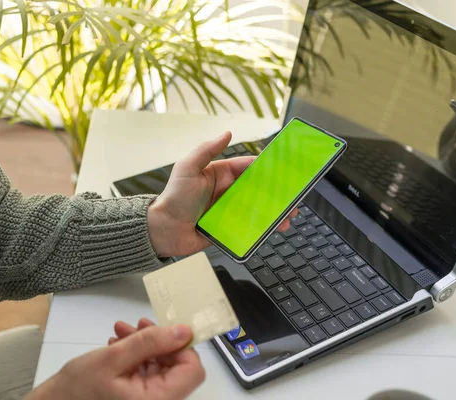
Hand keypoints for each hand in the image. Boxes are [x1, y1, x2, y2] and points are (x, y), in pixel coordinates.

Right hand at [27, 321, 203, 399]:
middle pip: (177, 367)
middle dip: (158, 341)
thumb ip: (150, 342)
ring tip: (121, 332)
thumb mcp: (113, 358)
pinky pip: (148, 374)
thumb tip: (182, 331)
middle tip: (137, 325)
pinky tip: (118, 345)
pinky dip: (136, 356)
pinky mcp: (138, 398)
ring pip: (161, 367)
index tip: (165, 328)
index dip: (182, 346)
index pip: (192, 370)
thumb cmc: (76, 390)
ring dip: (145, 345)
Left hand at [148, 132, 296, 256]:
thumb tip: (227, 133)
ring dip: (274, 212)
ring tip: (288, 217)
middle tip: (292, 197)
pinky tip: (273, 230)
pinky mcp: (228, 228)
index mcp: (221, 174)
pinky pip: (249, 227)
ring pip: (257, 210)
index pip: (249, 168)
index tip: (284, 170)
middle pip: (258, 190)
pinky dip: (262, 228)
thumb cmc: (173, 197)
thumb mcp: (187, 168)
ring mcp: (229, 210)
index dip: (267, 168)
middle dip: (276, 193)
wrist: (163, 230)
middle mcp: (228, 191)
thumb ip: (206, 150)